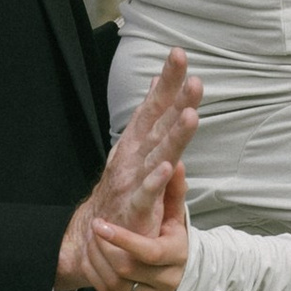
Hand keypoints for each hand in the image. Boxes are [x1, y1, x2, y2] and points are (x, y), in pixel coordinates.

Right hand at [56, 46, 199, 290]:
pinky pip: (147, 193)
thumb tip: (162, 86)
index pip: (155, 105)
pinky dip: (157, 180)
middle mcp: (134, 156)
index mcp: (138, 141)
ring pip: (157, 154)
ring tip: (190, 115)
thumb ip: (156, 120)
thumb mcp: (141, 150)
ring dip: (174, 135)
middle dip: (175, 99)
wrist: (97, 235)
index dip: (167, 80)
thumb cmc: (124, 189)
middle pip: (158, 123)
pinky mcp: (134, 209)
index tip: (179, 54)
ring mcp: (132, 181)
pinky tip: (169, 167)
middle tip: (193, 77)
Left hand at [76, 163, 190, 290]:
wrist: (187, 280)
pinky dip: (96, 278)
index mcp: (176, 255)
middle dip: (103, 248)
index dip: (121, 239)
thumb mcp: (177, 217)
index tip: (99, 224)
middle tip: (92, 230)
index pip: (147, 251)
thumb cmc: (176, 241)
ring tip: (90, 243)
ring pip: (115, 283)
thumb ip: (173, 191)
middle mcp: (167, 280)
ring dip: (96, 262)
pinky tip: (92, 260)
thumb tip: (176, 162)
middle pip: (126, 268)